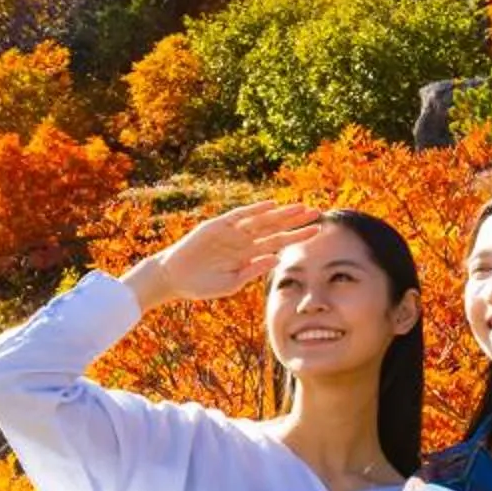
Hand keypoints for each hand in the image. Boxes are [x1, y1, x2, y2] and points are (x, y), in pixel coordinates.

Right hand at [121, 199, 325, 311]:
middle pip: (275, 227)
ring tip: (300, 207)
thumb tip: (275, 259)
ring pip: (261, 220)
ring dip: (280, 213)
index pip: (279, 242)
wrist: (173, 278)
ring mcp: (231, 232)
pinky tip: (270, 205)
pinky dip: (254, 210)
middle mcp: (244, 240)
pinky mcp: (216, 226)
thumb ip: (252, 272)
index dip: (297, 236)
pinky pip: (238, 216)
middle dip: (295, 221)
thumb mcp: (230, 284)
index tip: (318, 231)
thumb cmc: (202, 285)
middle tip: (317, 212)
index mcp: (249, 255)